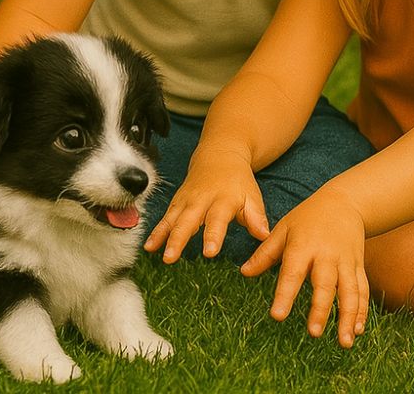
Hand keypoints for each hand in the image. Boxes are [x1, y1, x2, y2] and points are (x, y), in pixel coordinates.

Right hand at [145, 149, 268, 262]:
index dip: (213, 235)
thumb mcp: (252, 195)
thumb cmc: (238, 181)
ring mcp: (186, 200)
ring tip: (153, 251)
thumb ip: (257, 217)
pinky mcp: (177, 202)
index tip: (209, 252)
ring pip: (173, 218)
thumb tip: (264, 236)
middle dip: (179, 238)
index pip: (217, 219)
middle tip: (171, 257)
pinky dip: (156, 230)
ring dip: (163, 235)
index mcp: (222, 200)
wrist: (220, 155)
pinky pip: (165, 217)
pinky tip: (148, 246)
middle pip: (188, 220)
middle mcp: (201, 200)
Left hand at [240, 186, 367, 347]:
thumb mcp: (284, 229)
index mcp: (303, 245)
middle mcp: (326, 254)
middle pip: (325, 284)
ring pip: (349, 290)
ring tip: (345, 342)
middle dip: (320, 309)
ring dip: (348, 316)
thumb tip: (244, 272)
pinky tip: (358, 331)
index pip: (292, 272)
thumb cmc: (308, 217)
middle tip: (314, 333)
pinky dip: (363, 310)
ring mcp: (345, 260)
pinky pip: (363, 289)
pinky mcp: (359, 265)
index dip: (285, 294)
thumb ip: (265, 253)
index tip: (277, 315)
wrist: (344, 201)